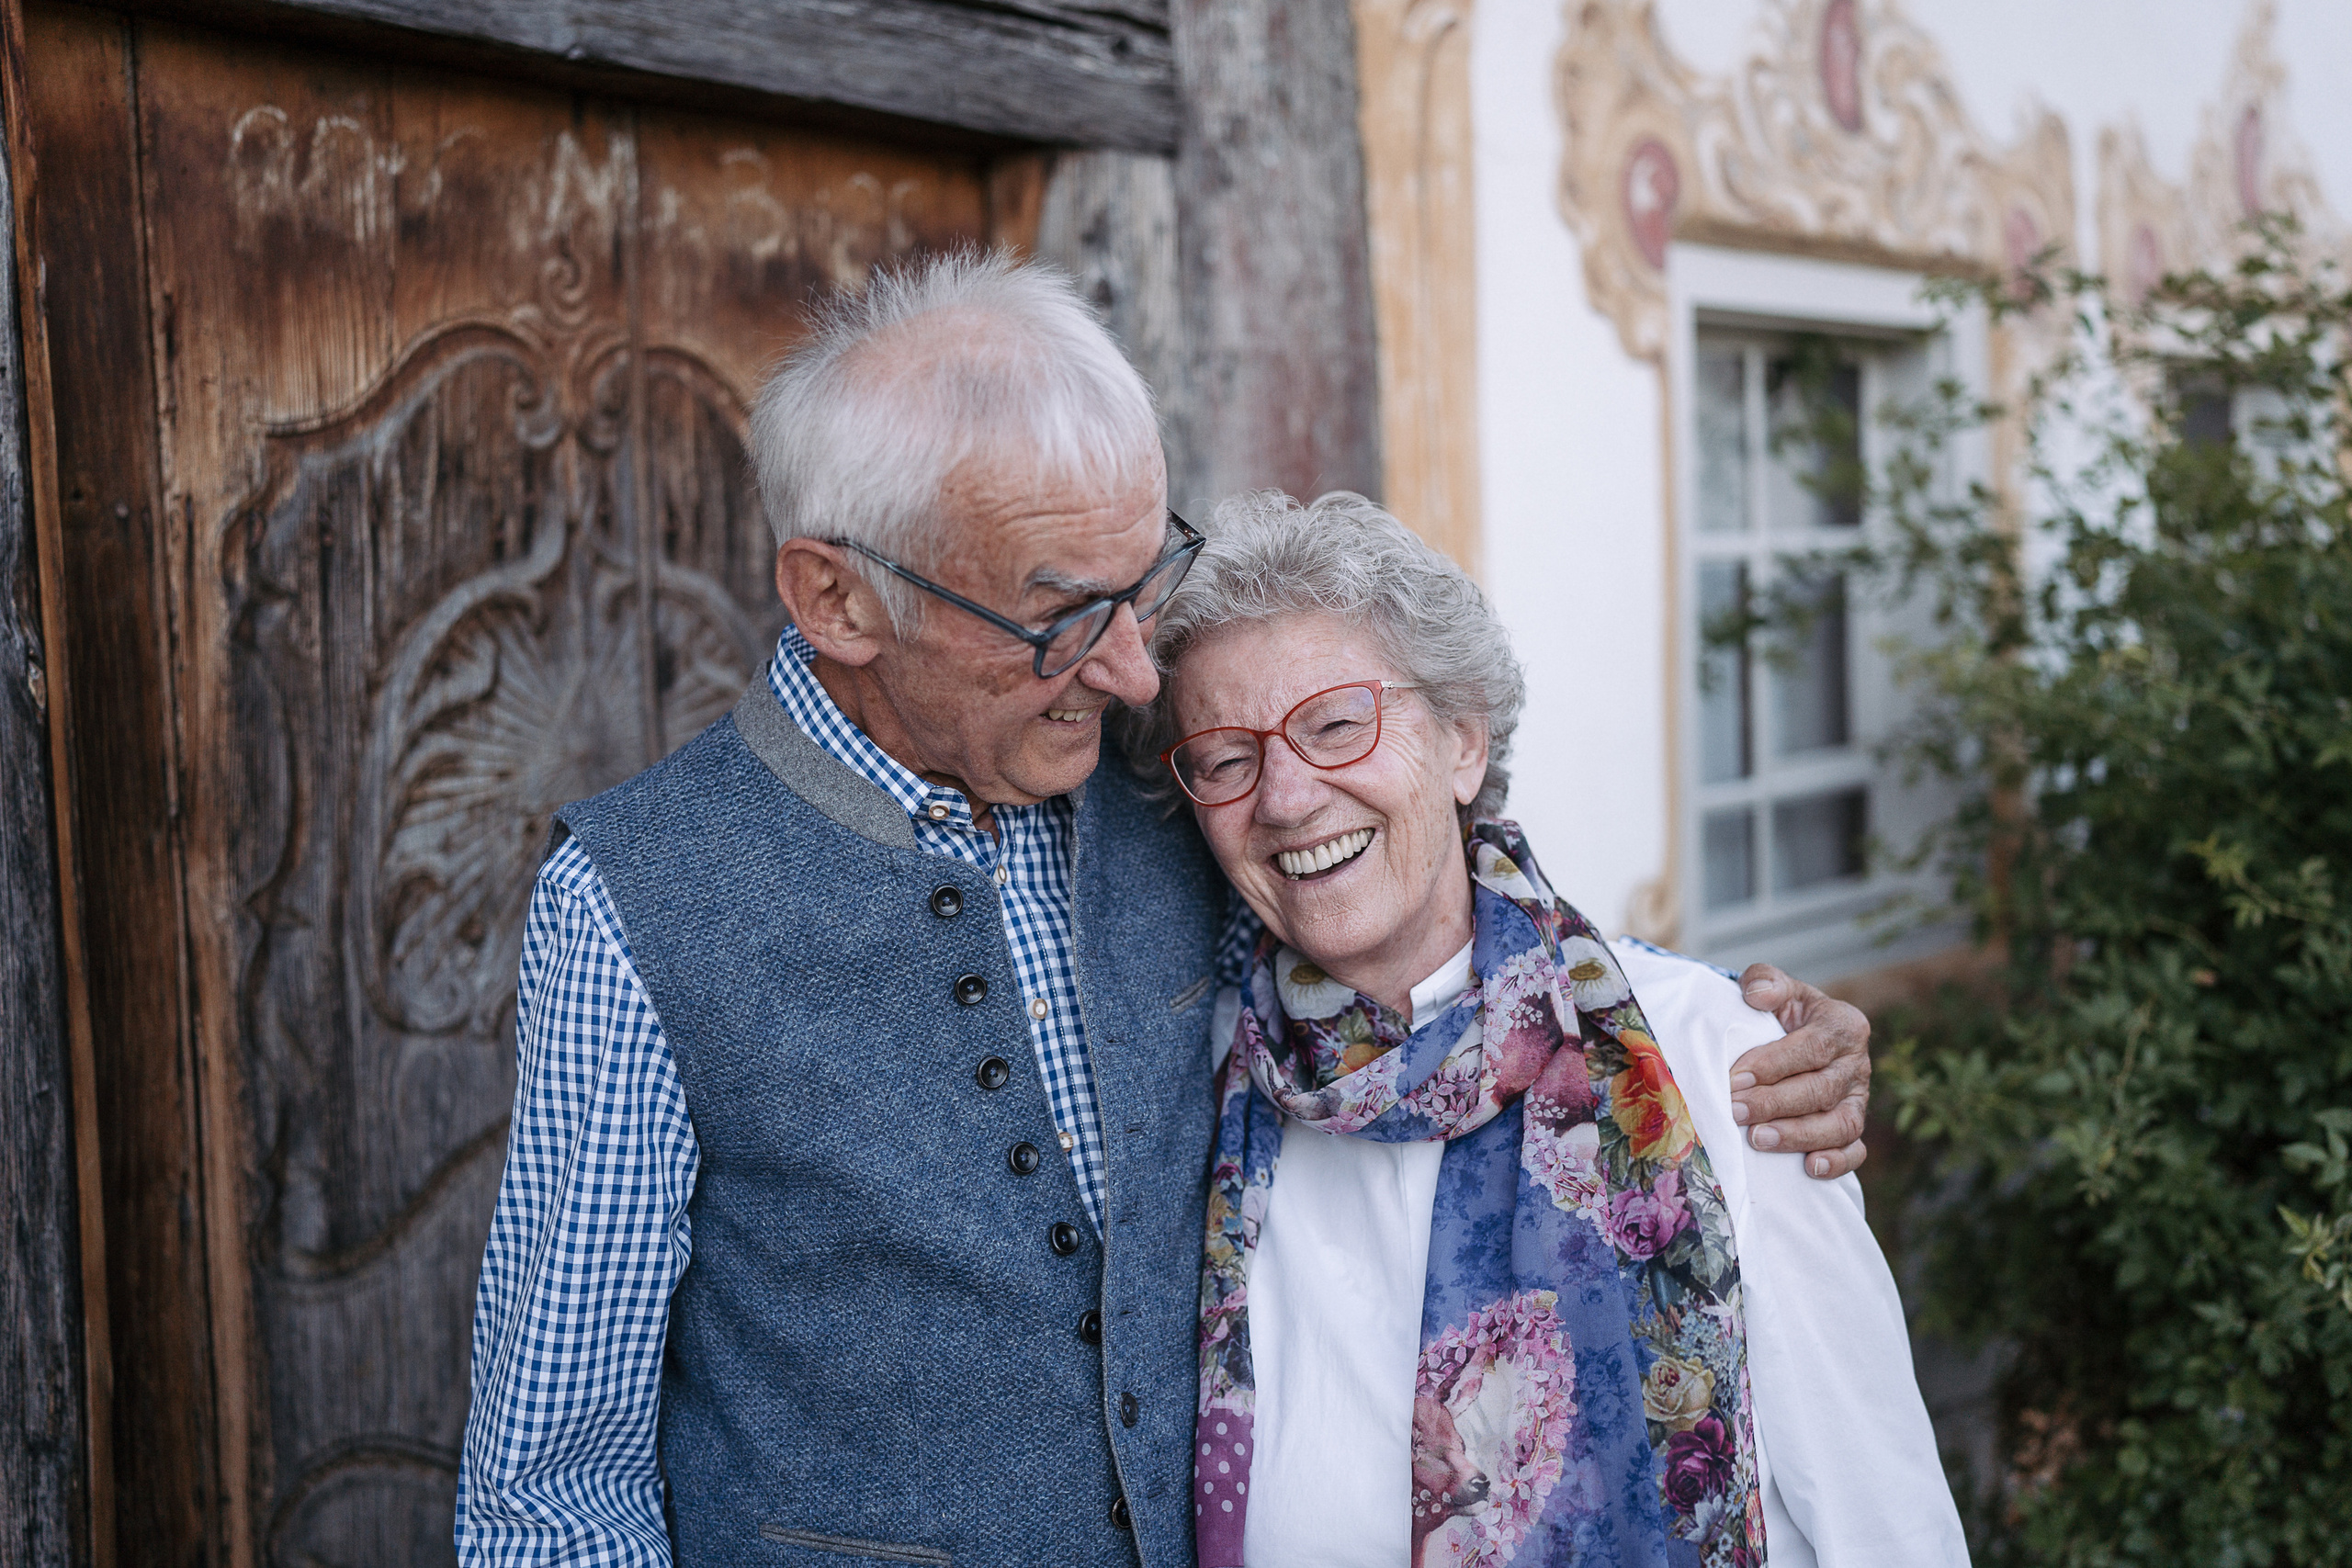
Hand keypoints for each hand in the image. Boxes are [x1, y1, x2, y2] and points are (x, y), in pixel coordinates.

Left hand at [1729, 964, 1870, 1178]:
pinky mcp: (1855, 1128)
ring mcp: (1859, 1099)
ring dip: (1799, 1135)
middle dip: (1775, 1103)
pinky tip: (1809, 1168)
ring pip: (1840, 1124)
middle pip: (1822, 1090)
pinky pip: (1855, 1151)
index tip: (1735, 1078)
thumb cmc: (1782, 1013)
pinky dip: (1837, 1162)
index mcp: (1843, 1025)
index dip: (1773, 1065)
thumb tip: (1756, 995)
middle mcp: (1857, 1064)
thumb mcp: (1776, 988)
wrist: (1795, 1038)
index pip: (1813, 1048)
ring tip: (1758, 1140)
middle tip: (1735, 1111)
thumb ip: (1765, 982)